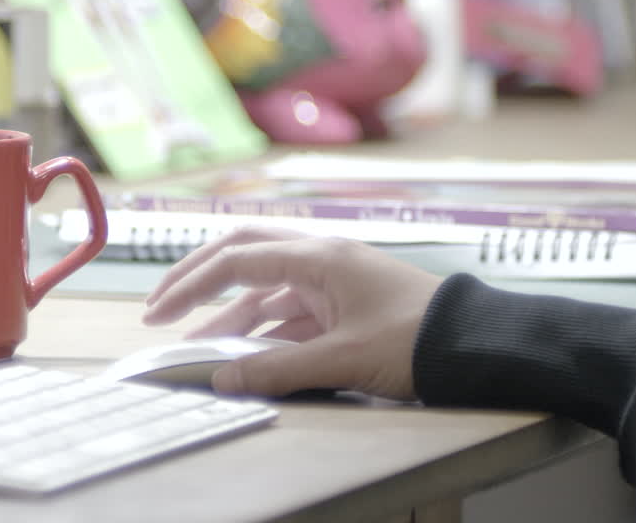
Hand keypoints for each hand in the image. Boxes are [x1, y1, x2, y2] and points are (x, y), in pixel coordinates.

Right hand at [142, 227, 443, 399]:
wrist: (476, 345)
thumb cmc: (417, 340)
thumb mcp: (344, 358)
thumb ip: (279, 369)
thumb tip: (223, 379)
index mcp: (319, 256)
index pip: (236, 260)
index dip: (191, 286)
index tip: (159, 314)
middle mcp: (320, 258)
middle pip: (243, 256)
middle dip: (199, 280)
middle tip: (160, 308)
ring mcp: (332, 280)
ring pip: (265, 289)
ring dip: (228, 313)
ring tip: (196, 346)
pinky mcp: (342, 303)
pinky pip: (288, 311)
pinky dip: (260, 329)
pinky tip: (242, 352)